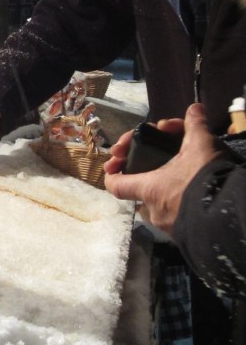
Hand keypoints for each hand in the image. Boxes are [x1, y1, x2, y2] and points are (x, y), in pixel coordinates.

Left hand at [104, 104, 220, 233]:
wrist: (233, 215)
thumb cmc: (207, 178)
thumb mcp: (202, 145)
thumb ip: (195, 125)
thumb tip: (195, 108)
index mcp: (149, 188)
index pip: (116, 185)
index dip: (112, 174)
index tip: (115, 165)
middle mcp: (153, 211)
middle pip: (139, 193)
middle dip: (146, 179)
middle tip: (158, 166)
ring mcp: (169, 227)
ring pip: (158, 207)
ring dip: (164, 192)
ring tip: (180, 178)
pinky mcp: (185, 236)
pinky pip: (176, 218)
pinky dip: (181, 205)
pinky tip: (194, 195)